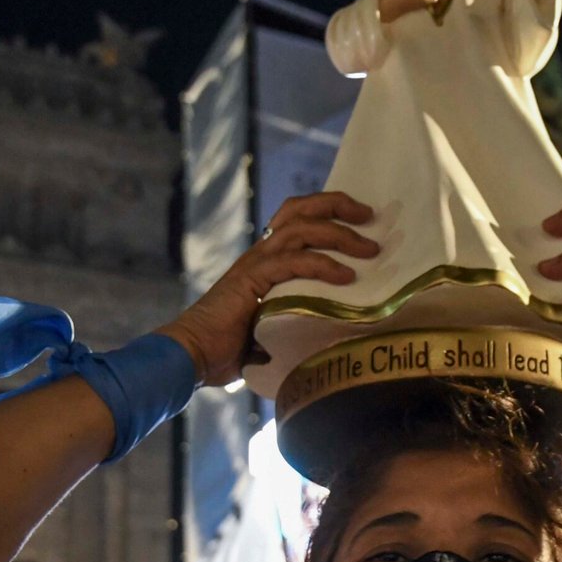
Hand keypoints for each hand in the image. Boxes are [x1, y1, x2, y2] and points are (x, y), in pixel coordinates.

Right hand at [157, 192, 378, 386]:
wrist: (192, 355)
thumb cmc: (229, 348)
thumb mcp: (274, 326)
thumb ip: (298, 321)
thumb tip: (330, 335)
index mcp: (265, 260)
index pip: (296, 218)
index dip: (327, 210)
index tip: (361, 219)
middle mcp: (260, 254)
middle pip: (301, 210)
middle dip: (338, 206)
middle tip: (370, 217)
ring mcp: (254, 264)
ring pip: (301, 230)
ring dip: (340, 235)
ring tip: (369, 249)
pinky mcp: (251, 280)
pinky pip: (293, 262)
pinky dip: (323, 266)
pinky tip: (346, 276)